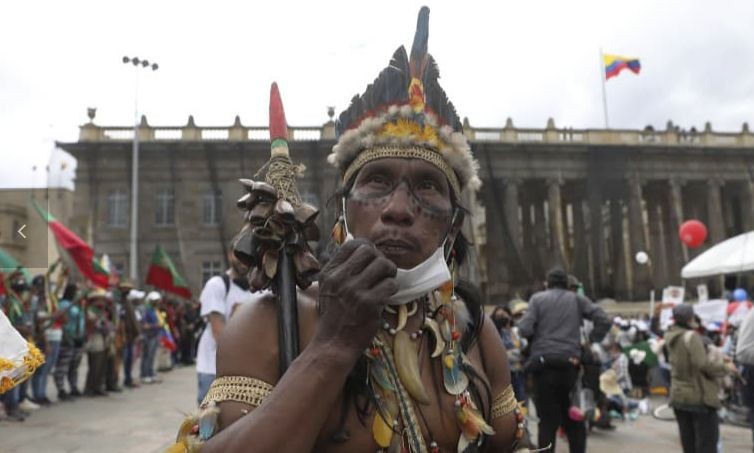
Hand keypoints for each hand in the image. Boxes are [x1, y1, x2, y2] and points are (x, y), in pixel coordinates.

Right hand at [314, 239, 397, 356]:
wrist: (334, 343)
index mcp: (329, 273)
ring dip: (389, 273)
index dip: (367, 248)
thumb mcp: (329, 288)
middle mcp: (340, 279)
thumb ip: (342, 270)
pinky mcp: (369, 304)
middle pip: (369, 251)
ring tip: (386, 282)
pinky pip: (390, 285)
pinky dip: (392, 289)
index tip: (371, 259)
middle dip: (380, 259)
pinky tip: (386, 296)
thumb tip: (365, 249)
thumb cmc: (335, 316)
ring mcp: (354, 291)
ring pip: (383, 265)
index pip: (352, 245)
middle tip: (382, 272)